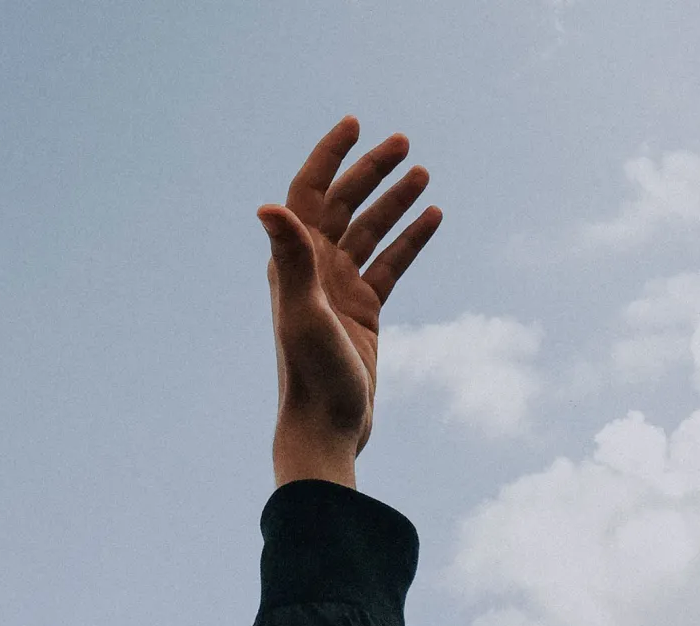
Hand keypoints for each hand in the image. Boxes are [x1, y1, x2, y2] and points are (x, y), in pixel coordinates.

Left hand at [257, 115, 441, 462]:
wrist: (326, 427)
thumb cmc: (310, 374)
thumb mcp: (303, 313)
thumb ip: (290, 258)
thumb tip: (267, 206)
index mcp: (294, 262)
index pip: (309, 193)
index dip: (329, 155)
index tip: (354, 124)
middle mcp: (314, 269)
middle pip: (344, 204)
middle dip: (371, 171)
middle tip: (403, 142)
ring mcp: (340, 289)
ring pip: (371, 231)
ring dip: (394, 201)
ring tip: (423, 173)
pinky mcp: (364, 311)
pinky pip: (391, 264)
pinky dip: (410, 240)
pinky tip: (433, 217)